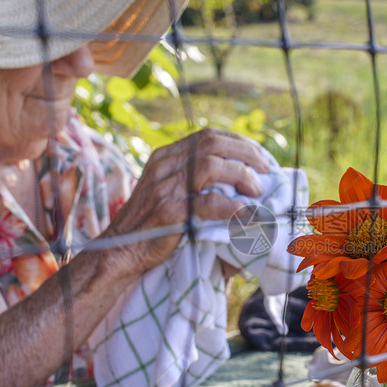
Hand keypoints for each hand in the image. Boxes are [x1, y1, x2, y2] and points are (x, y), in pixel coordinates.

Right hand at [103, 128, 270, 280]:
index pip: (207, 136)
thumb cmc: (149, 224)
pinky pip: (210, 203)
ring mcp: (166, 188)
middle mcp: (164, 166)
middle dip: (247, 154)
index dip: (238, 142)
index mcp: (164, 157)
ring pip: (212, 166)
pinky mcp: (170, 212)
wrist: (119, 250)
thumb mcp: (165, 191)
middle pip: (213, 144)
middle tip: (267, 170)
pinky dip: (234, 207)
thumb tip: (233, 177)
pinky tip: (248, 214)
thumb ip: (190, 178)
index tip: (258, 155)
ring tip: (258, 191)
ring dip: (242, 175)